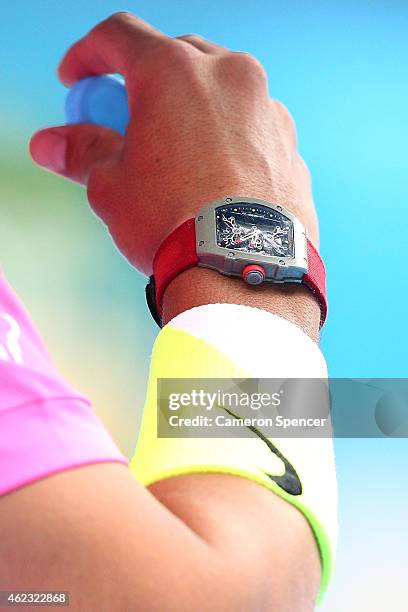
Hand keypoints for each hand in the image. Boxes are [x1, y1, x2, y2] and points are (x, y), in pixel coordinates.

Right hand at [30, 12, 317, 275]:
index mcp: (174, 72)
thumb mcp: (112, 186)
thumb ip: (83, 151)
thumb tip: (52, 144)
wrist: (242, 271)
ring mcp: (267, 107)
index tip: (78, 80)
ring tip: (175, 154)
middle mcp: (229, 76)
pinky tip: (215, 175)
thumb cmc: (174, 224)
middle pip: (175, 57)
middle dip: (145, 82)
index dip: (89, 54)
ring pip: (219, 91)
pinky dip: (227, 137)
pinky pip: (249, 125)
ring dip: (191, 110)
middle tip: (127, 120)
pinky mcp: (290, 142)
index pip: (119, 35)